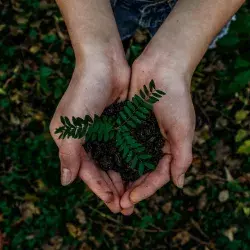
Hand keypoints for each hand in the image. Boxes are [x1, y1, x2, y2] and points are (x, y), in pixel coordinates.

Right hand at [50, 44, 130, 212]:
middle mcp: (86, 139)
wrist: (104, 63)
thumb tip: (66, 182)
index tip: (114, 204)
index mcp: (71, 140)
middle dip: (113, 188)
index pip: (86, 172)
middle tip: (126, 206)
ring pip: (113, 161)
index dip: (99, 189)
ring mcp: (103, 132)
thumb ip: (68, 154)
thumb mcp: (71, 125)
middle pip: (100, 170)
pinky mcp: (117, 124)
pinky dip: (129, 161)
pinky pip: (123, 148)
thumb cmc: (84, 91)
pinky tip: (138, 172)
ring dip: (122, 178)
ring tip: (134, 194)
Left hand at [120, 45, 195, 209]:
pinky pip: (119, 144)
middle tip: (117, 204)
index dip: (145, 190)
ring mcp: (139, 135)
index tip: (130, 200)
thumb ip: (182, 157)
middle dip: (130, 189)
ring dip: (120, 177)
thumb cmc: (176, 97)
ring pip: (128, 162)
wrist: (161, 68)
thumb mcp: (183, 129)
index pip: (157, 176)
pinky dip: (112, 157)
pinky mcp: (127, 124)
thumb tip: (179, 184)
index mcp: (169, 148)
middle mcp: (153, 144)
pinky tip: (102, 167)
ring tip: (108, 192)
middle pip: (141, 173)